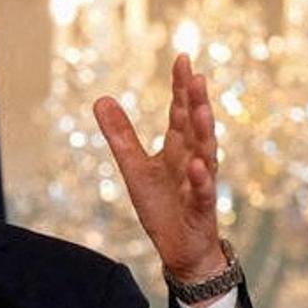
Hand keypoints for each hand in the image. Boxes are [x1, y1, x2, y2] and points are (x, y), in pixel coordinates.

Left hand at [93, 54, 226, 282]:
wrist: (180, 248)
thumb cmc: (162, 205)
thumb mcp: (133, 167)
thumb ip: (121, 135)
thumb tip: (101, 98)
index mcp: (177, 148)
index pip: (180, 113)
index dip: (181, 88)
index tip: (182, 59)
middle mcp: (192, 160)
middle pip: (195, 127)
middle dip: (196, 102)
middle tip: (195, 75)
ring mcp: (199, 184)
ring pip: (205, 154)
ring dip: (204, 133)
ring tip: (200, 110)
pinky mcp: (200, 210)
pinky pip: (203, 193)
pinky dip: (201, 180)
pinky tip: (198, 165)